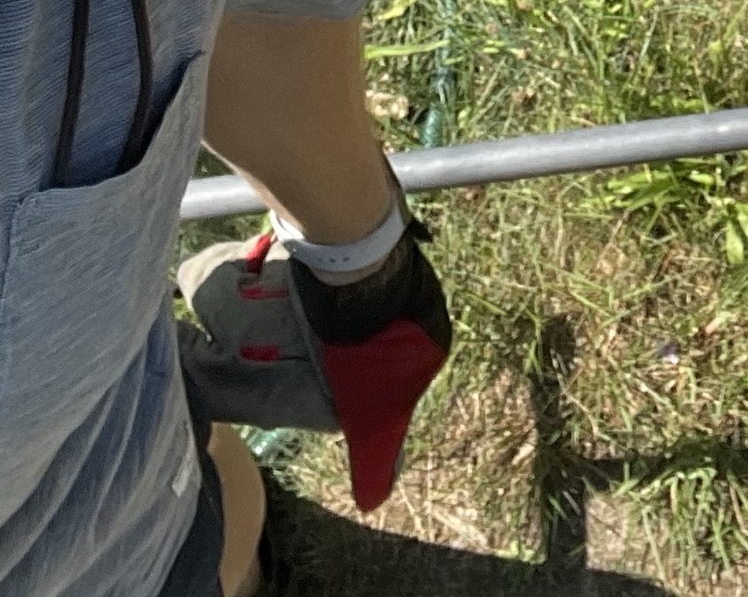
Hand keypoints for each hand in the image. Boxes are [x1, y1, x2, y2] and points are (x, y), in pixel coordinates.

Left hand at [289, 215, 450, 512]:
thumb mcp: (373, 412)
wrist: (353, 264)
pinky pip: (355, 274)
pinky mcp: (373, 244)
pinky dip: (338, 288)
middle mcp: (425, 300)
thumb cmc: (368, 342)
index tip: (344, 387)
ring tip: (313, 328)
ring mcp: (400, 267)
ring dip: (347, 315)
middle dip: (359, 349)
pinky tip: (314, 297)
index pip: (404, 373)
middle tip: (325, 359)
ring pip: (370, 303)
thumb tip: (373, 503)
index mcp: (435, 337)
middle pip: (386, 335)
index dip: (373, 386)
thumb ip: (376, 454)